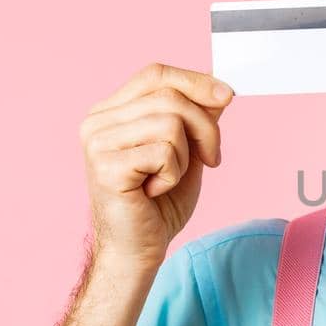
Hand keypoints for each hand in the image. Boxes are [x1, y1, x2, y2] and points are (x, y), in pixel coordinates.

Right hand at [80, 62, 233, 270]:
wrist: (138, 250)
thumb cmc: (159, 204)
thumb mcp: (187, 151)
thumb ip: (197, 118)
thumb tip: (220, 89)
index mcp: (111, 111)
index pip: (156, 74)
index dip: (195, 81)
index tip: (228, 96)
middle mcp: (97, 121)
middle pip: (170, 96)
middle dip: (205, 127)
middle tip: (212, 158)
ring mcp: (97, 142)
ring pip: (170, 123)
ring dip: (185, 157)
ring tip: (167, 179)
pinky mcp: (106, 166)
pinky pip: (163, 153)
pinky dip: (172, 175)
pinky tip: (153, 191)